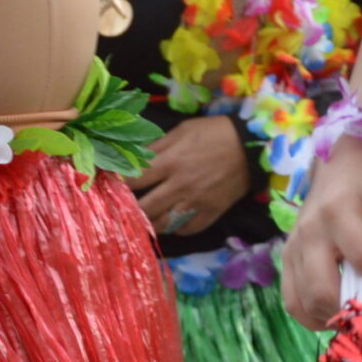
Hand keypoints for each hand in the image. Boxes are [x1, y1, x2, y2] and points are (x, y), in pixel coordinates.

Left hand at [125, 114, 251, 238]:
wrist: (252, 147)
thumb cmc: (214, 132)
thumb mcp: (183, 130)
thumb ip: (157, 146)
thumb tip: (134, 157)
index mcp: (171, 162)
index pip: (134, 180)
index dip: (119, 184)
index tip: (109, 186)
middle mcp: (180, 187)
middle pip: (144, 207)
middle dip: (128, 209)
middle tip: (120, 209)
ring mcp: (196, 204)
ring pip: (163, 224)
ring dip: (149, 222)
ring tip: (141, 219)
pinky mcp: (211, 214)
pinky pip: (186, 230)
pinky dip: (175, 228)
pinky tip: (169, 222)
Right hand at [281, 135, 361, 329]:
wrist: (337, 162)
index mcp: (339, 212)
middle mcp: (310, 233)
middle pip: (325, 290)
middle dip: (356, 309)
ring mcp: (294, 247)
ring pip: (306, 302)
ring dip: (335, 317)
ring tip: (359, 308)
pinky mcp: (287, 258)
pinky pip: (292, 301)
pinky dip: (312, 315)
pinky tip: (335, 311)